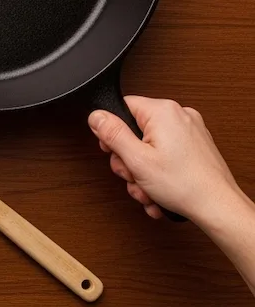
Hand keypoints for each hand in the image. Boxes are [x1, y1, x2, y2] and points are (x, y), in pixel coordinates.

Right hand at [89, 96, 241, 220]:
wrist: (218, 208)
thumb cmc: (186, 185)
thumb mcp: (136, 159)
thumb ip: (112, 134)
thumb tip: (96, 116)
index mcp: (163, 111)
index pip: (122, 107)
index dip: (111, 131)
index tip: (113, 151)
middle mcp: (179, 116)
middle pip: (134, 130)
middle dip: (129, 159)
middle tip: (133, 175)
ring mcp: (190, 131)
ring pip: (149, 146)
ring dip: (142, 171)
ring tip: (148, 188)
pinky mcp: (195, 146)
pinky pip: (165, 154)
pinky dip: (158, 172)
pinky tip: (158, 189)